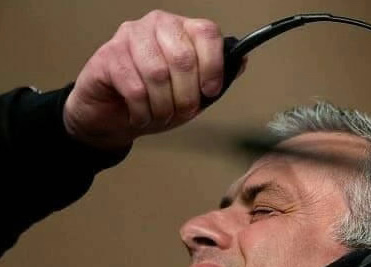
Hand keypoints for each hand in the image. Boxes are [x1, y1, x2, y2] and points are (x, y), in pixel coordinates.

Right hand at [63, 11, 242, 149]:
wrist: (112, 116)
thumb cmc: (154, 102)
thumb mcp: (192, 94)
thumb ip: (214, 78)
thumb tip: (241, 61)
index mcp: (181, 30)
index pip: (206, 33)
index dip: (213, 67)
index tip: (210, 91)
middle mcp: (156, 25)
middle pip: (183, 59)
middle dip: (186, 96)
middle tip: (181, 112)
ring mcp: (129, 37)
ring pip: (158, 74)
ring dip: (163, 106)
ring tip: (159, 115)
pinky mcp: (107, 56)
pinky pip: (135, 88)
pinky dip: (142, 112)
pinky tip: (140, 115)